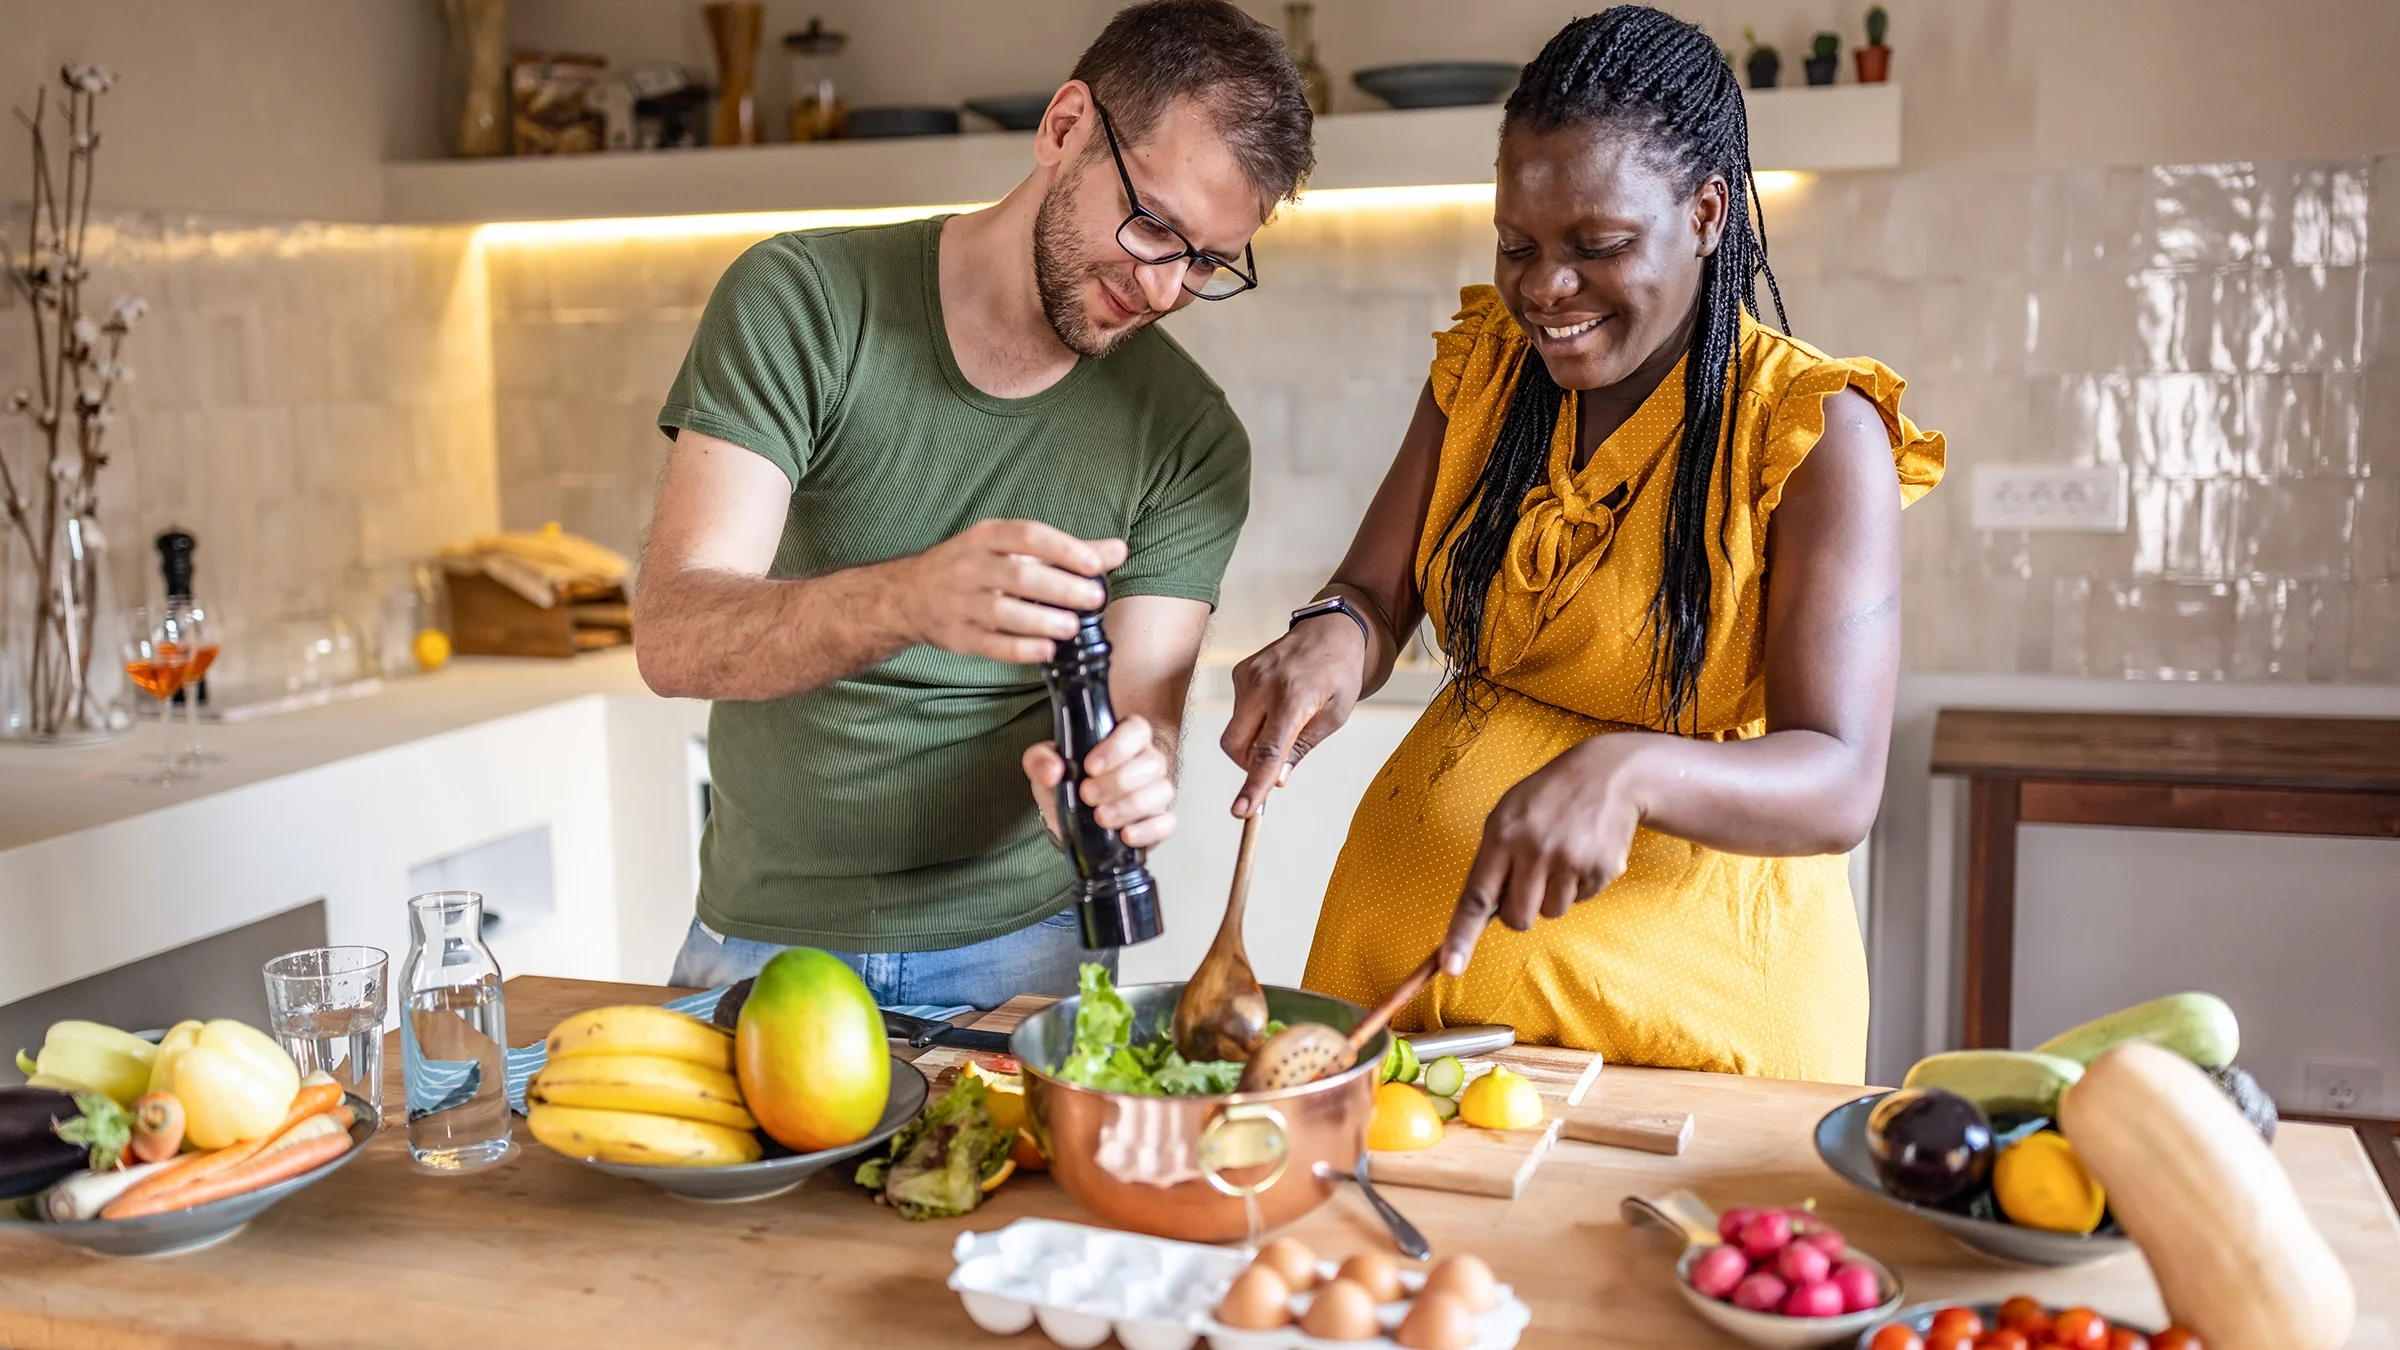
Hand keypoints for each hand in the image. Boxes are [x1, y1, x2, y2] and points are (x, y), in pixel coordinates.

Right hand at [894, 519, 1127, 663]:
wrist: (908, 594)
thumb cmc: (974, 566)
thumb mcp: (1011, 549)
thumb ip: (1067, 551)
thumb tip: (1118, 550)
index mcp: (986, 537)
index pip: (1028, 535)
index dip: (1063, 549)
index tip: (1096, 565)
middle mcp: (970, 566)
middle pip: (1018, 575)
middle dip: (1060, 588)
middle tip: (1094, 599)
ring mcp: (960, 602)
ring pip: (1002, 611)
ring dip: (1040, 620)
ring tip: (1072, 627)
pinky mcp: (956, 635)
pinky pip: (989, 644)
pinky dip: (1019, 649)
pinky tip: (1045, 650)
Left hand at [1024, 715, 1176, 848]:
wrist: (1069, 819)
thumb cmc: (1065, 783)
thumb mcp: (1044, 766)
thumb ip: (1041, 761)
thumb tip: (1052, 771)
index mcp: (1123, 739)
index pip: (1136, 730)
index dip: (1118, 747)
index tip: (1091, 767)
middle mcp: (1145, 761)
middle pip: (1152, 763)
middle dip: (1118, 782)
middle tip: (1088, 794)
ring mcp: (1155, 791)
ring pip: (1162, 792)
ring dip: (1130, 807)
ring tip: (1101, 817)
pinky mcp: (1158, 820)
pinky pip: (1167, 823)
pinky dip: (1148, 831)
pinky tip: (1126, 835)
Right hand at [1219, 613, 1367, 816]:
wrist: (1330, 629)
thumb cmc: (1339, 674)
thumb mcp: (1335, 716)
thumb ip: (1303, 747)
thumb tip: (1276, 779)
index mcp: (1294, 698)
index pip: (1267, 751)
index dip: (1254, 785)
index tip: (1242, 811)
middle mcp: (1264, 685)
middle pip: (1236, 746)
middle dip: (1249, 765)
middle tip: (1275, 763)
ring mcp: (1248, 676)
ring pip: (1235, 731)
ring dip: (1254, 741)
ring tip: (1285, 721)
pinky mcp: (1240, 672)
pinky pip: (1238, 712)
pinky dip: (1253, 720)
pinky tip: (1276, 704)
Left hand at [1437, 733, 1658, 975]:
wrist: (1608, 775)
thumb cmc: (1548, 797)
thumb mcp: (1509, 814)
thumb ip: (1493, 857)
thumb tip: (1483, 910)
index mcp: (1503, 835)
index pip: (1476, 896)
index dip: (1461, 934)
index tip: (1450, 965)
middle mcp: (1534, 851)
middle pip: (1517, 918)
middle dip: (1520, 911)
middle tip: (1530, 881)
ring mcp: (1570, 861)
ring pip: (1551, 913)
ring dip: (1553, 895)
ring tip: (1561, 856)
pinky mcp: (1600, 870)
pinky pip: (1581, 901)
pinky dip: (1579, 885)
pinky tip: (1583, 853)